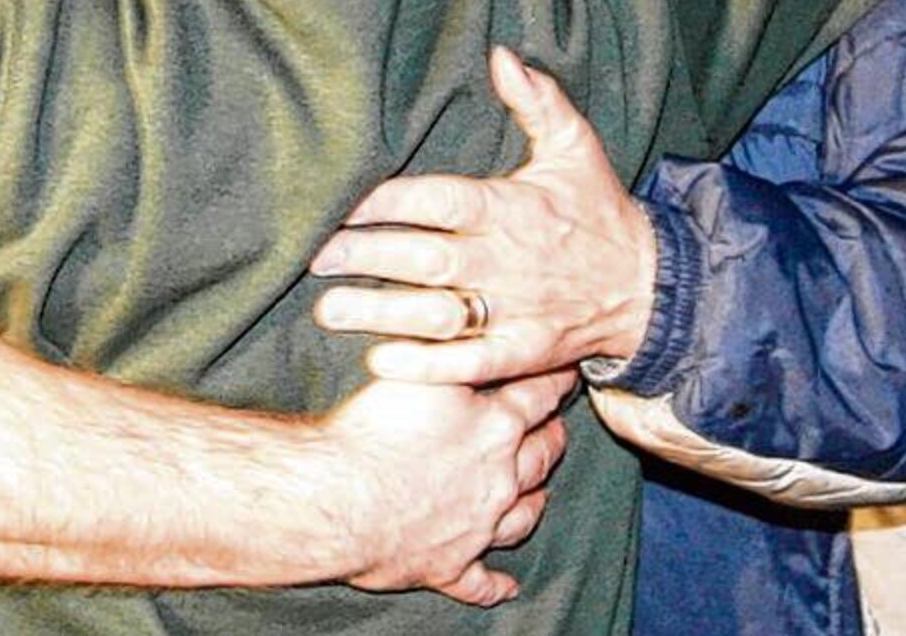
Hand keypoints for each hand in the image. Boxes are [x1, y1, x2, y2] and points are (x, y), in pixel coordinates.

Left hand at [311, 46, 656, 383]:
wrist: (650, 285)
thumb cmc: (599, 210)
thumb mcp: (575, 146)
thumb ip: (537, 100)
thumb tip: (501, 53)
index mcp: (510, 206)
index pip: (440, 201)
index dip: (389, 202)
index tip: (343, 203)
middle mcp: (506, 259)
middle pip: (425, 258)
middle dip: (366, 257)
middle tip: (315, 257)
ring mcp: (515, 310)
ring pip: (436, 313)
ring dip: (379, 314)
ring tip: (328, 309)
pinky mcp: (523, 353)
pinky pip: (468, 362)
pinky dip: (425, 366)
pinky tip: (380, 362)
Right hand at [329, 369, 574, 604]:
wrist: (339, 496)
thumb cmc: (375, 428)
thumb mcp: (418, 369)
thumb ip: (446, 350)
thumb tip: (461, 321)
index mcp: (495, 426)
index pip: (539, 395)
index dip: (554, 379)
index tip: (566, 369)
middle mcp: (499, 477)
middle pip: (542, 455)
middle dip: (553, 436)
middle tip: (557, 426)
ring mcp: (479, 526)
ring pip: (524, 516)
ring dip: (534, 502)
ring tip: (540, 492)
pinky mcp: (450, 565)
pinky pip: (482, 581)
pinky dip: (498, 584)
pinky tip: (508, 585)